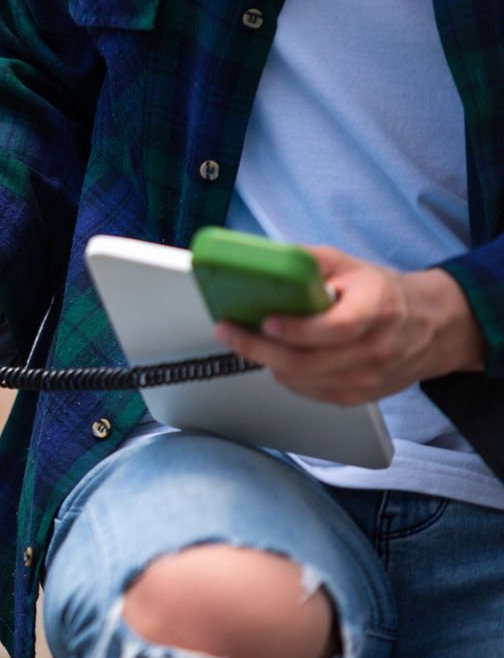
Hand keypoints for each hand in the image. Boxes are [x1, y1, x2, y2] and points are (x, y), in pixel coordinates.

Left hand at [215, 246, 484, 406]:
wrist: (427, 328)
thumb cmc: (383, 294)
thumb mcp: (350, 265)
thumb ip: (309, 262)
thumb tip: (266, 260)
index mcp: (378, 310)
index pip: (336, 328)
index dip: (298, 329)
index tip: (267, 321)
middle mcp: (374, 350)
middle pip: (307, 361)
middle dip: (258, 347)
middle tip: (228, 331)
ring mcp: (365, 379)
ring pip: (300, 379)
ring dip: (267, 360)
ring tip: (248, 339)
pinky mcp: (355, 397)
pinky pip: (307, 391)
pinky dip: (285, 374)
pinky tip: (276, 355)